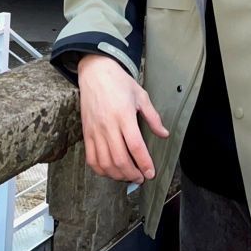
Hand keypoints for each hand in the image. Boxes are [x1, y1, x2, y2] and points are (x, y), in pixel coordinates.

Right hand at [77, 54, 168, 183]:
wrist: (95, 72)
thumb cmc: (119, 83)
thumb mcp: (141, 96)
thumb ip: (153, 117)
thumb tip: (164, 134)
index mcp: (124, 115)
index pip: (135, 146)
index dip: (144, 163)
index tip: (150, 173)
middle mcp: (108, 125)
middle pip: (120, 159)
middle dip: (132, 174)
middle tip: (141, 178)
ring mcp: (95, 131)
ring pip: (105, 162)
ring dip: (117, 175)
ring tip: (128, 176)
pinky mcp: (86, 133)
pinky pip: (91, 158)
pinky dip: (101, 170)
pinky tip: (110, 171)